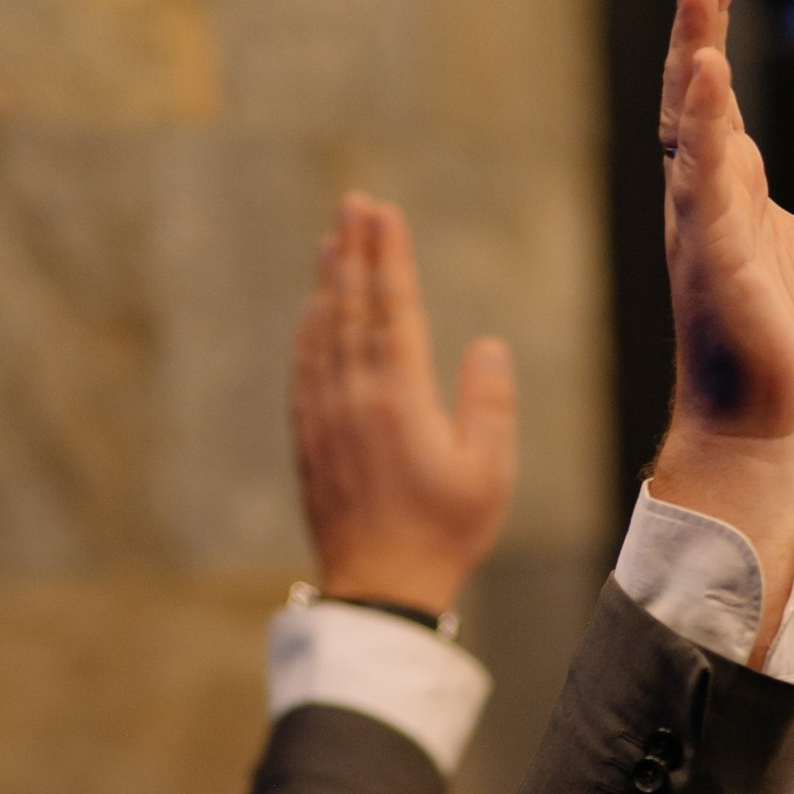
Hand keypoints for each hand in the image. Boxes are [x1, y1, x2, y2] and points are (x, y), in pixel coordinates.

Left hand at [291, 194, 517, 614]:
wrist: (379, 590)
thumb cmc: (443, 534)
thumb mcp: (488, 473)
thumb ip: (488, 404)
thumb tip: (485, 344)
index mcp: (398, 398)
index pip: (393, 309)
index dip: (389, 257)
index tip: (384, 211)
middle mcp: (354, 397)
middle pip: (351, 308)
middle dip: (353, 251)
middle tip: (352, 203)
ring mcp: (325, 417)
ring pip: (323, 332)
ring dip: (327, 282)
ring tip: (331, 240)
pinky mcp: (309, 440)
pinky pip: (305, 369)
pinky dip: (309, 330)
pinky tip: (312, 311)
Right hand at [651, 0, 793, 645]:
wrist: (768, 420)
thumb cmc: (789, 343)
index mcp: (728, 187)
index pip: (714, 90)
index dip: (713, 24)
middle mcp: (704, 196)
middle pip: (690, 91)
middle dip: (696, 23)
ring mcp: (704, 226)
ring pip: (690, 126)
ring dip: (691, 57)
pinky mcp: (715, 260)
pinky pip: (705, 184)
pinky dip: (705, 131)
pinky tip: (710, 80)